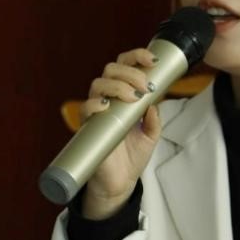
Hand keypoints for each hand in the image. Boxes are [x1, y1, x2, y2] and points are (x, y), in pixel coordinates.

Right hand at [80, 48, 162, 218]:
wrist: (120, 182)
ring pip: (98, 84)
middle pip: (111, 69)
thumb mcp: (151, 134)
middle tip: (145, 86)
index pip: (125, 66)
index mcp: (124, 96)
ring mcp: (97, 112)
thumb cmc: (132, 156)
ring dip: (117, 86)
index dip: (137, 57)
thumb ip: (154, 117)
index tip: (153, 60)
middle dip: (130, 72)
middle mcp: (109, 99)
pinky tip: (107, 106)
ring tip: (133, 98)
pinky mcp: (89, 128)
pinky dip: (95, 104)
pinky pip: (86, 109)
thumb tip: (154, 101)